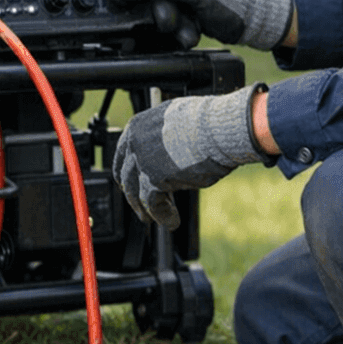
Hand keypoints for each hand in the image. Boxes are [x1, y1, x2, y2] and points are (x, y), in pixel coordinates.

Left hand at [112, 84, 269, 228]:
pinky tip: (172, 221)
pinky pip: (153, 204)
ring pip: (137, 193)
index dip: (130, 173)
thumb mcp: (179, 122)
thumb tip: (169, 152)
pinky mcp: (152, 180)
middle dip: (134, 195)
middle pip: (126, 176)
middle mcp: (135, 143)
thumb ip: (166, 137)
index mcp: (138, 126)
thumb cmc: (210, 122)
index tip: (134, 184)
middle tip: (143, 207)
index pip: (123, 154)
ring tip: (158, 219)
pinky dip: (163, 216)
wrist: (218, 129)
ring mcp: (142, 162)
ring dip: (147, 210)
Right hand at [119, 0, 291, 49]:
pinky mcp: (187, 13)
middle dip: (164, 12)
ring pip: (164, 12)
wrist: (256, 22)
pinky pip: (175, 24)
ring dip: (175, 27)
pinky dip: (182, 32)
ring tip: (190, 33)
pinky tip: (193, 36)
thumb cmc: (238, 0)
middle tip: (169, 23)